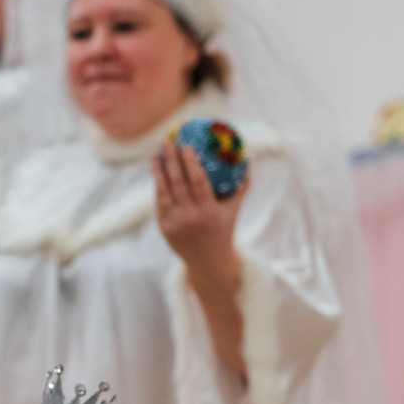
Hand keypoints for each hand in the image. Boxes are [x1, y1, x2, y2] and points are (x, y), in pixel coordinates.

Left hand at [153, 143, 246, 292]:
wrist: (207, 261)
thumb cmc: (223, 230)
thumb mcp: (234, 209)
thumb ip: (242, 186)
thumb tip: (247, 159)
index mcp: (208, 211)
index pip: (197, 182)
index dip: (190, 163)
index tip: (185, 145)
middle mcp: (189, 217)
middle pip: (177, 184)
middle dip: (170, 161)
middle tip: (168, 142)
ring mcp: (174, 223)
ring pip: (163, 192)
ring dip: (158, 171)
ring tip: (156, 154)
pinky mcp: (163, 228)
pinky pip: (159, 202)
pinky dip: (158, 186)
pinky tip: (157, 172)